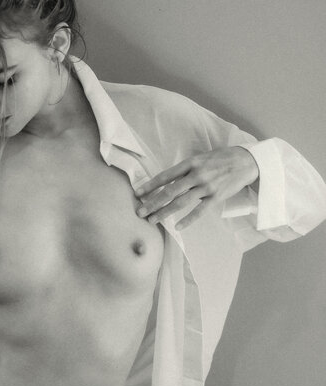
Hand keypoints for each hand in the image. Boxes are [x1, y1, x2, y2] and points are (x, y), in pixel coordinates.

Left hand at [135, 146, 259, 229]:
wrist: (247, 161)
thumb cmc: (222, 159)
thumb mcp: (202, 158)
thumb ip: (186, 170)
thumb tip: (168, 181)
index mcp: (191, 163)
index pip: (166, 175)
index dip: (150, 185)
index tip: (138, 193)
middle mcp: (197, 174)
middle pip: (170, 191)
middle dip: (153, 202)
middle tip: (140, 212)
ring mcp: (207, 186)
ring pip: (181, 202)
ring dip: (164, 212)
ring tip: (152, 220)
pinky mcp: (217, 197)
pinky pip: (199, 211)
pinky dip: (188, 220)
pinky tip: (177, 227)